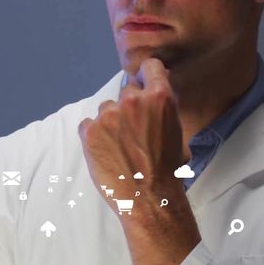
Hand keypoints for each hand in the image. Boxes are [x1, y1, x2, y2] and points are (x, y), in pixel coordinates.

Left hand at [78, 58, 187, 214]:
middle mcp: (132, 101)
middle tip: (134, 131)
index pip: (150, 67)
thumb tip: (155, 91)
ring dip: (111, 122)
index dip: (147, 76)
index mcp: (159, 98)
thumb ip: (163, 107)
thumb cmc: (167, 168)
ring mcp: (108, 115)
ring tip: (120, 145)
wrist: (148, 197)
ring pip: (106, 108)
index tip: (144, 84)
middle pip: (126, 92)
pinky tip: (106, 151)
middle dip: (129, 107)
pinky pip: (87, 124)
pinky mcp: (89, 130)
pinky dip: (93, 135)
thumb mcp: (176, 130)